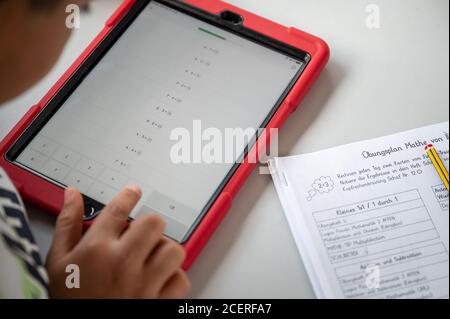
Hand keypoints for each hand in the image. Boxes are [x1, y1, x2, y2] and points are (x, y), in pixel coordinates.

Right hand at [46, 186, 190, 297]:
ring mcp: (143, 285)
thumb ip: (67, 225)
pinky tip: (157, 282)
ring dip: (164, 252)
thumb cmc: (69, 300)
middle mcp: (122, 263)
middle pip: (154, 223)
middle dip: (149, 227)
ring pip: (173, 249)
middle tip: (141, 238)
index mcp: (96, 249)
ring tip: (150, 260)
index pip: (118, 210)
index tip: (134, 192)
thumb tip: (72, 194)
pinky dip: (173, 279)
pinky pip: (181, 279)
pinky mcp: (158, 302)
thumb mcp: (58, 263)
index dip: (129, 195)